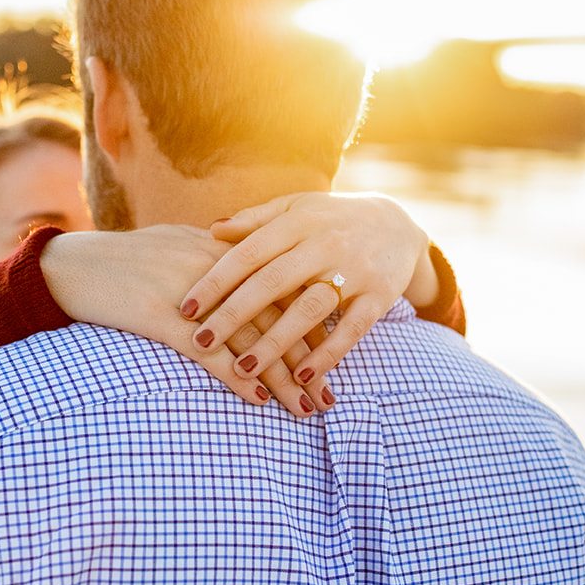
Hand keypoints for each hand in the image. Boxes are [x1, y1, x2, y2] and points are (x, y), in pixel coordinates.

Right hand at [39, 227, 321, 418]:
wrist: (69, 266)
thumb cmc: (120, 262)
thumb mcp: (173, 247)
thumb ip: (212, 258)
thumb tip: (242, 275)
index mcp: (222, 249)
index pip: (282, 288)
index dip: (311, 327)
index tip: (333, 358)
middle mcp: (215, 267)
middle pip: (278, 317)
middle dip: (308, 361)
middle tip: (330, 396)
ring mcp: (191, 293)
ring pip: (251, 339)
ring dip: (284, 378)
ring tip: (306, 409)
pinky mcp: (163, 317)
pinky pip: (210, 353)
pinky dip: (238, 378)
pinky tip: (259, 400)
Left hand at [179, 192, 436, 391]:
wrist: (399, 223)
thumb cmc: (331, 219)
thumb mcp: (296, 209)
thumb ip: (255, 220)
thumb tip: (211, 230)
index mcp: (298, 222)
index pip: (249, 252)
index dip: (216, 281)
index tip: (185, 308)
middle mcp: (325, 244)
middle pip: (272, 282)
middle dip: (234, 315)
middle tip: (200, 343)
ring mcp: (356, 271)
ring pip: (310, 309)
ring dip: (276, 341)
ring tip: (244, 369)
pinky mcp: (380, 297)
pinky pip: (352, 330)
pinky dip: (327, 354)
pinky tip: (300, 375)